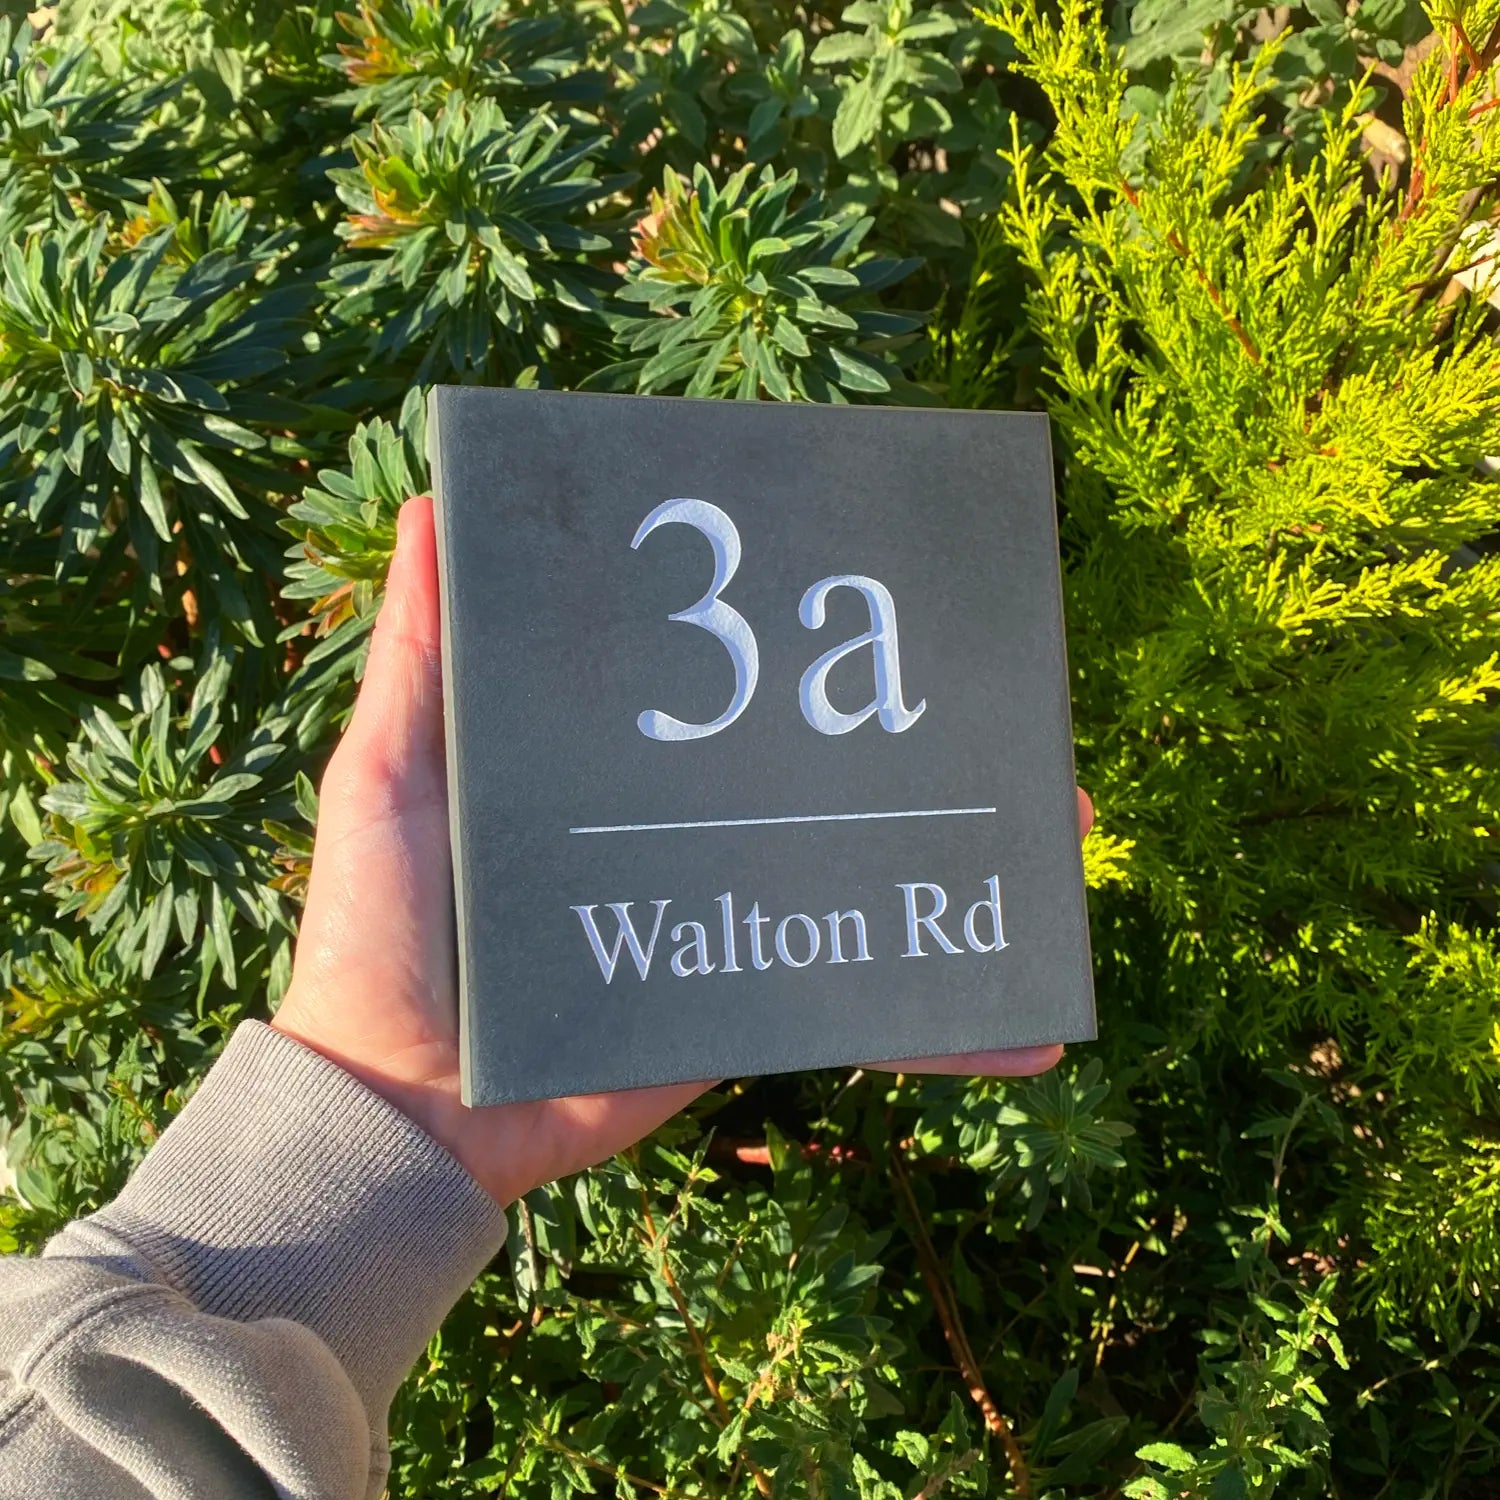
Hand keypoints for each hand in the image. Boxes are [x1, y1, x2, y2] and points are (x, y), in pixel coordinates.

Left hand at [273, 498, 1093, 1206]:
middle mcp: (678, 829)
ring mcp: (721, 918)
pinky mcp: (742, 1004)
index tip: (869, 586)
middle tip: (999, 699)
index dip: (794, 643)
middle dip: (918, 740)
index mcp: (609, 762)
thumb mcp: (390, 773)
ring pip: (861, 877)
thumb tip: (433, 506)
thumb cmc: (381, 928)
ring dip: (964, 861)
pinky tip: (1028, 1018)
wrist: (403, 1109)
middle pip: (816, 774)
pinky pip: (853, 1006)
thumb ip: (419, 657)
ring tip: (1065, 829)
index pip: (719, 687)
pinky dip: (940, 1023)